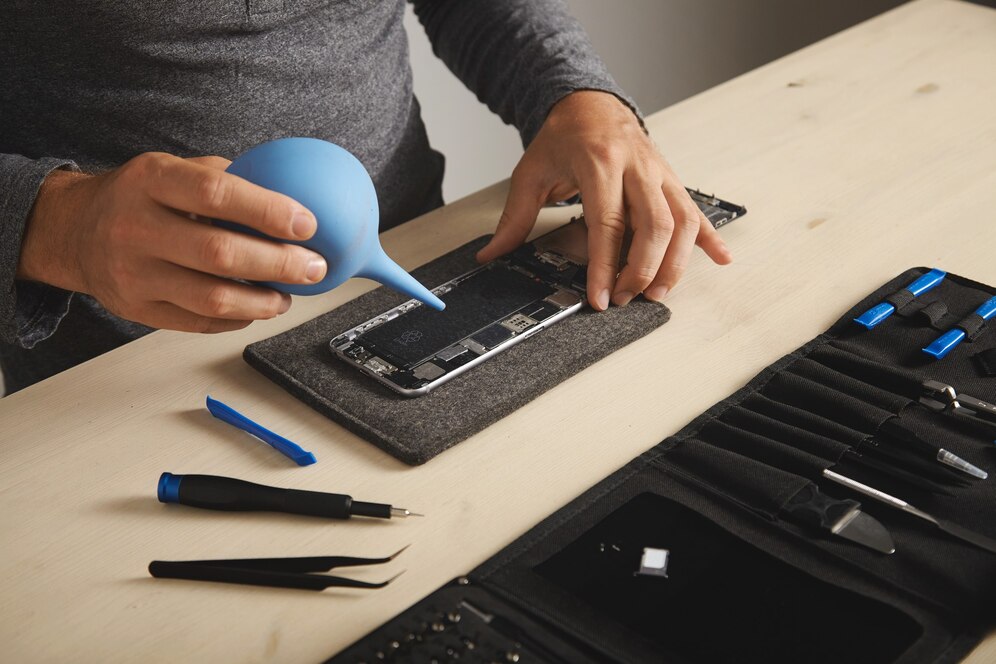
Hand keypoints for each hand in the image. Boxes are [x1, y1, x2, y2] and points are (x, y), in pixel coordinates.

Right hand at [18, 152, 326, 332]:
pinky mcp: (136, 310)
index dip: (268, 211)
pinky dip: (237, 318)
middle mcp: (136, 227)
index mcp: (150, 180)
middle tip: (314, 267)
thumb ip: (227, 178)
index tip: (307, 224)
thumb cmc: (139, 197)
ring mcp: (133, 273)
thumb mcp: (173, 169)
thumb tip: (294, 193)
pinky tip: (256, 308)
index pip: (216, 194)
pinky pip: (199, 323)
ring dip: (263, 302)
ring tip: (288, 295)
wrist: (74, 231)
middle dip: (278, 264)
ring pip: (212, 298)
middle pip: (220, 253)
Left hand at [476, 91, 731, 310]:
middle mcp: (636, 166)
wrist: (589, 101)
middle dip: (642, 270)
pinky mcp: (671, 179)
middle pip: (653, 225)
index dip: (604, 265)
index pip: (607, 223)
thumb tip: (491, 255)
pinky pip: (696, 210)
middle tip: (625, 298)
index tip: (599, 297)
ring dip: (674, 262)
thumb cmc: (562, 136)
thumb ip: (515, 217)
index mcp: (599, 163)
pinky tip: (720, 258)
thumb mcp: (531, 172)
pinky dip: (709, 237)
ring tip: (657, 293)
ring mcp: (659, 172)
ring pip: (681, 220)